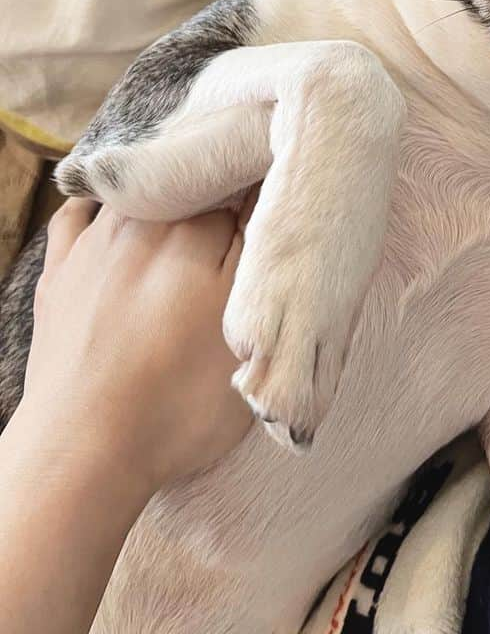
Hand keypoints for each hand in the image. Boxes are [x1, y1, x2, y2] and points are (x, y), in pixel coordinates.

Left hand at [22, 198, 253, 500]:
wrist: (84, 451)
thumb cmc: (178, 399)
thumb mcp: (247, 331)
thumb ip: (260, 257)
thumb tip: (270, 200)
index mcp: (198, 231)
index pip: (247, 183)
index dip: (269, 191)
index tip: (283, 210)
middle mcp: (146, 220)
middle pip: (197, 182)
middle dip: (223, 191)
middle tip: (242, 227)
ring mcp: (96, 243)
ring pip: (144, 189)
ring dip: (171, 194)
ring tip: (192, 221)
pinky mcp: (61, 271)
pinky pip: (81, 214)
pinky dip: (102, 207)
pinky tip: (119, 221)